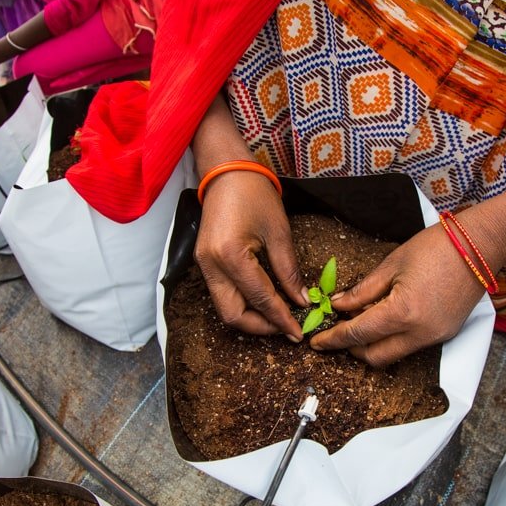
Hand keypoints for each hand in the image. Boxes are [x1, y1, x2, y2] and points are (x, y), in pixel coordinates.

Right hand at [194, 170, 306, 340]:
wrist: (226, 172)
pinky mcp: (204, 263)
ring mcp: (204, 265)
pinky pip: (223, 294)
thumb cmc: (254, 194)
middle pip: (233, 315)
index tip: (299, 333)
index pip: (260, 299)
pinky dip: (243, 303)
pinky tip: (264, 301)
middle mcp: (211, 265)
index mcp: (230, 255)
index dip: (282, 319)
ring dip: (252, 317)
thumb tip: (301, 300)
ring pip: (225, 308)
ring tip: (279, 317)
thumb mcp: (278, 232)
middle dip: (261, 327)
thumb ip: (288, 270)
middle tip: (287, 328)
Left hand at [310, 222, 486, 366]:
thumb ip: (362, 291)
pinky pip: (411, 346)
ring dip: (373, 344)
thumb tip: (339, 306)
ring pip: (393, 354)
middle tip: (337, 333)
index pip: (357, 335)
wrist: (479, 246)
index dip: (333, 339)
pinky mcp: (445, 334)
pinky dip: (393, 338)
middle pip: (375, 356)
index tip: (316, 341)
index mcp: (402, 313)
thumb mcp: (391, 265)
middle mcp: (419, 333)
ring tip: (362, 321)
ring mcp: (435, 337)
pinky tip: (387, 318)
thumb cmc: (435, 248)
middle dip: (352, 349)